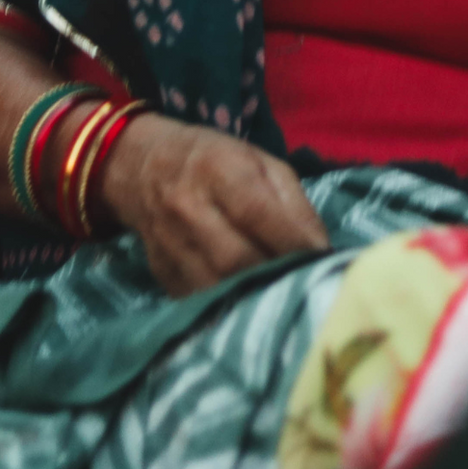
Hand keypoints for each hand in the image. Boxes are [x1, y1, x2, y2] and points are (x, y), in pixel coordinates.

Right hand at [99, 112, 328, 295]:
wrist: (145, 168)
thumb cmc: (216, 160)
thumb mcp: (261, 161)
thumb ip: (293, 202)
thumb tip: (319, 249)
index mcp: (218, 169)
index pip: (256, 212)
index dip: (292, 241)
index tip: (322, 259)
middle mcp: (188, 208)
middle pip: (235, 258)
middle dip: (277, 275)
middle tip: (308, 284)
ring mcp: (170, 245)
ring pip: (216, 286)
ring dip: (256, 297)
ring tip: (286, 299)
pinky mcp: (162, 274)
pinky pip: (199, 301)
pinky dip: (231, 307)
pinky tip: (254, 305)